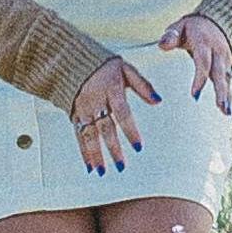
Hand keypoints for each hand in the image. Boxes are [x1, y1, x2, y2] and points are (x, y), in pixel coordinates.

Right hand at [70, 54, 160, 176]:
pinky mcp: (74, 115)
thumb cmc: (104, 66)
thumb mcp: (126, 69)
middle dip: (113, 148)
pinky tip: (90, 165)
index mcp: (111, 90)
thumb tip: (158, 100)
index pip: (122, 113)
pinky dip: (84, 152)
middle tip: (121, 165)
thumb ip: (142, 85)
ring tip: (103, 171)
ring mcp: (84, 110)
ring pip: (90, 135)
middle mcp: (96, 102)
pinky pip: (79, 136)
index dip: (130, 130)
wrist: (73, 62)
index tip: (138, 147)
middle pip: (105, 128)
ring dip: (96, 154)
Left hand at [157, 12, 231, 115]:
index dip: (200, 78)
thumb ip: (171, 35)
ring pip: (226, 80)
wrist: (216, 23)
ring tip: (226, 112)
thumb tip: (162, 45)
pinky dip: (228, 96)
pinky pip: (228, 83)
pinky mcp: (227, 68)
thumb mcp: (180, 26)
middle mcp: (218, 53)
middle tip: (220, 107)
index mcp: (205, 43)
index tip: (194, 95)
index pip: (204, 62)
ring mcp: (225, 61)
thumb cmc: (192, 28)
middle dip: (220, 91)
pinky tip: (226, 111)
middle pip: (219, 74)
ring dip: (226, 96)